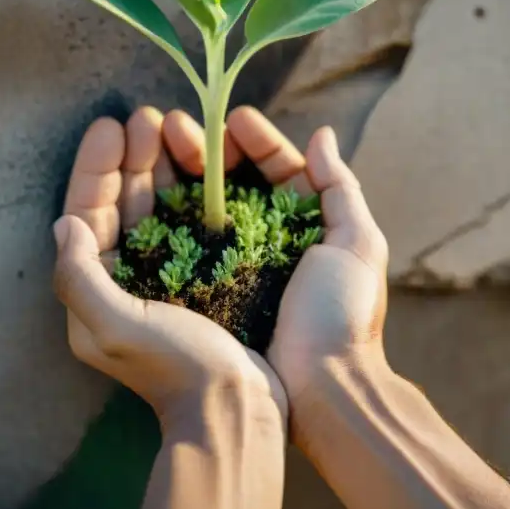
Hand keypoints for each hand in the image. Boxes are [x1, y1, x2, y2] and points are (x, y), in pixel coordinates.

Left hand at [53, 107, 285, 426]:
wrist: (234, 409)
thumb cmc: (175, 369)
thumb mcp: (112, 328)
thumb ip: (78, 276)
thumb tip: (64, 222)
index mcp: (98, 287)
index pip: (86, 211)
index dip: (95, 166)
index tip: (111, 125)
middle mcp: (129, 276)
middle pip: (123, 200)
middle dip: (133, 155)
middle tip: (148, 116)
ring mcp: (168, 274)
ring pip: (159, 203)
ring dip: (165, 163)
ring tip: (179, 128)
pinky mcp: (206, 274)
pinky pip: (195, 218)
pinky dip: (199, 188)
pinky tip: (209, 163)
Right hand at [163, 106, 387, 403]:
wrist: (320, 390)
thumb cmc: (342, 316)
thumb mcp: (357, 246)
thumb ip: (340, 189)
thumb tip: (321, 135)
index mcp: (310, 227)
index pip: (281, 171)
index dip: (258, 141)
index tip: (232, 118)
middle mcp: (271, 243)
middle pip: (237, 184)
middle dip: (209, 150)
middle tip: (178, 126)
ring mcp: (239, 267)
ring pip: (208, 209)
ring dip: (184, 174)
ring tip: (157, 145)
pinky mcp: (212, 292)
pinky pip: (188, 247)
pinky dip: (171, 218)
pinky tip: (151, 195)